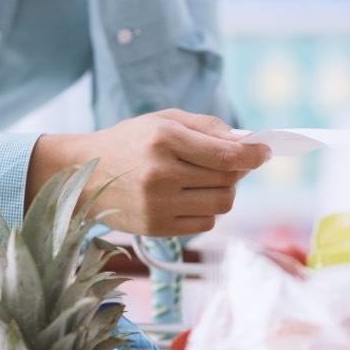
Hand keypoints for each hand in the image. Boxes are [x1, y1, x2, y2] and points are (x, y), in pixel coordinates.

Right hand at [27, 110, 270, 236]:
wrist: (83, 175)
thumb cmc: (131, 142)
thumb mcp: (165, 121)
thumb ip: (209, 128)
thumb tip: (249, 142)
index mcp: (164, 140)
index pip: (227, 155)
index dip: (254, 155)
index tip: (266, 152)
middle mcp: (161, 174)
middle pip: (228, 180)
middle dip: (238, 171)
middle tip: (233, 162)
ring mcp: (158, 204)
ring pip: (221, 204)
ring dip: (225, 191)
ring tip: (209, 179)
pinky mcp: (157, 228)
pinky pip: (205, 224)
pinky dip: (207, 211)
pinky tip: (191, 197)